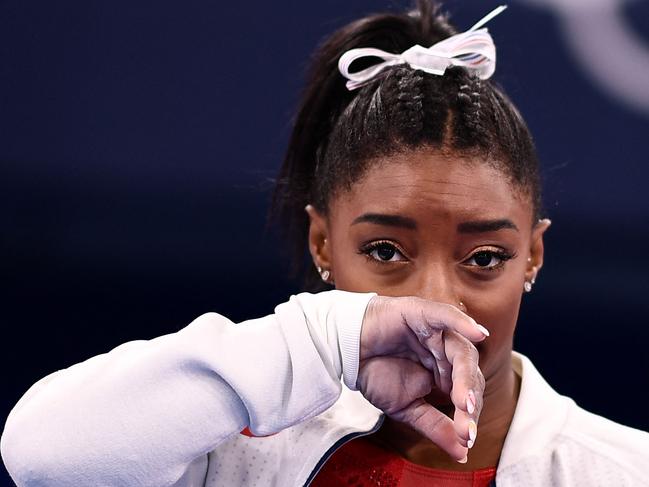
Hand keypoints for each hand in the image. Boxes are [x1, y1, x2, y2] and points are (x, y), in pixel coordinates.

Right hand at [357, 296, 487, 461]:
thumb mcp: (407, 407)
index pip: (468, 394)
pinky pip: (447, 316)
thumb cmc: (375, 372)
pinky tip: (478, 333)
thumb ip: (436, 426)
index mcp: (446, 373)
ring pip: (462, 351)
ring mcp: (437, 331)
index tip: (466, 439)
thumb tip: (463, 453)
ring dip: (465, 377)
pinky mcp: (423, 313)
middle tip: (466, 426)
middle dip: (468, 401)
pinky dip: (463, 322)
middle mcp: (446, 352)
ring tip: (464, 402)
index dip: (468, 416)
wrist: (345, 351)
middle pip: (469, 374)